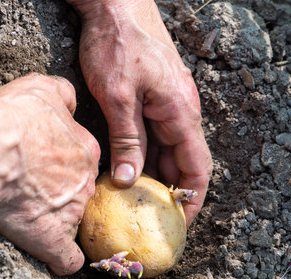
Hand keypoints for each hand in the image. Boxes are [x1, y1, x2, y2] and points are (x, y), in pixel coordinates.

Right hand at [0, 74, 99, 274]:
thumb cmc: (11, 118)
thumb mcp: (42, 89)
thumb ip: (65, 96)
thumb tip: (70, 103)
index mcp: (85, 151)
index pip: (83, 162)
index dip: (63, 165)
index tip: (43, 166)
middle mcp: (85, 183)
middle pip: (80, 192)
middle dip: (62, 192)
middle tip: (33, 189)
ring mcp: (72, 212)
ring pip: (74, 221)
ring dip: (58, 220)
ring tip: (31, 216)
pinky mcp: (53, 238)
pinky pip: (68, 259)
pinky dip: (62, 260)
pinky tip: (53, 256)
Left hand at [69, 0, 211, 225]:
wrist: (114, 2)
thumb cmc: (118, 43)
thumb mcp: (118, 97)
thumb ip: (127, 140)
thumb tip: (128, 180)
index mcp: (179, 115)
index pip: (196, 169)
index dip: (190, 200)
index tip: (178, 225)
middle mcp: (179, 114)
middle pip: (181, 166)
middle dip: (168, 195)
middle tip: (149, 222)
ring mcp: (166, 108)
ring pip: (165, 154)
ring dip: (153, 179)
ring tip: (136, 206)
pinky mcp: (152, 102)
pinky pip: (153, 140)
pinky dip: (143, 160)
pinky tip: (126, 174)